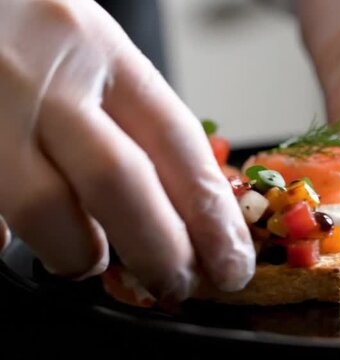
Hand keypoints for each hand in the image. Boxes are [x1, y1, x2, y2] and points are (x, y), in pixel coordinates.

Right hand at [0, 0, 254, 300]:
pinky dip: (8, 240)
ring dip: (79, 254)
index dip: (211, 214)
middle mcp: (42, 74)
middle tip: (178, 284)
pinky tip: (21, 240)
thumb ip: (126, 113)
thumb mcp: (89, 48)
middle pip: (119, 181)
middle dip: (160, 250)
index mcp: (99, 48)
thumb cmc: (25, 27)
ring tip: (89, 261)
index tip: (232, 262)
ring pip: (44, 209)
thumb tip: (176, 201)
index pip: (175, 141)